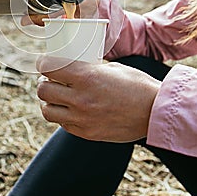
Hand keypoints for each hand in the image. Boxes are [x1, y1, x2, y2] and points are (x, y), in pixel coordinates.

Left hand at [36, 57, 160, 141]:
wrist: (154, 112)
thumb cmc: (136, 85)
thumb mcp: (110, 67)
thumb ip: (87, 68)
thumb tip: (70, 66)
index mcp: (86, 77)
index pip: (48, 67)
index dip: (43, 63)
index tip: (45, 62)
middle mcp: (80, 99)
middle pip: (42, 90)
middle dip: (44, 82)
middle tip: (50, 79)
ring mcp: (82, 119)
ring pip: (46, 110)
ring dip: (48, 101)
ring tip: (57, 96)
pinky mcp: (86, 133)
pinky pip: (62, 124)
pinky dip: (62, 115)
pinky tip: (71, 109)